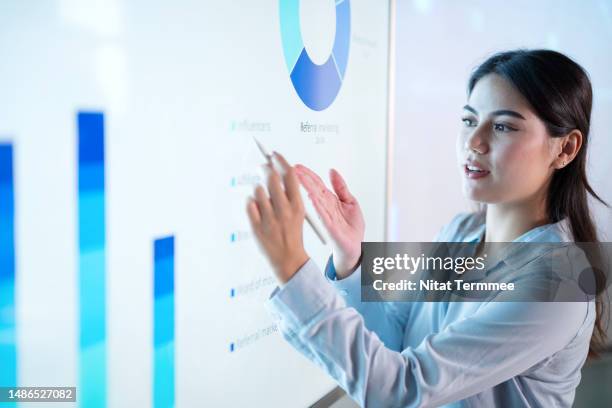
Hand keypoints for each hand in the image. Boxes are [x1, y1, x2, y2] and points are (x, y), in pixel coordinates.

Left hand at [246, 152, 308, 283]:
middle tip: (263, 167)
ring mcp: (269, 219)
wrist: (288, 259)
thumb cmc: (292, 233)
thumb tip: (275, 169)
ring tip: (262, 197)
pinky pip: (249, 204)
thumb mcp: (298, 212)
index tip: (275, 155)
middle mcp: (284, 211)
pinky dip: (250, 202)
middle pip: (272, 178)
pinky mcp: (257, 227)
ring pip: (257, 190)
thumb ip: (288, 193)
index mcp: (297, 206)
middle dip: (265, 168)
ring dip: (258, 189)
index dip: (281, 161)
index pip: (289, 175)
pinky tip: (256, 208)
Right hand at [294, 164, 364, 278]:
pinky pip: (323, 214)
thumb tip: (333, 172)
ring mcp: (326, 215)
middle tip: (292, 169)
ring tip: (298, 177)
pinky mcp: (330, 226)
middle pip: (313, 189)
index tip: (297, 167)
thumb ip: (341, 187)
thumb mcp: (350, 201)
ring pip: (315, 199)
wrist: (355, 246)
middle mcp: (326, 206)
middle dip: (303, 178)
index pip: (317, 184)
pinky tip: (311, 196)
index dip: (308, 174)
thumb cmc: (352, 228)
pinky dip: (317, 205)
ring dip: (307, 187)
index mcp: (330, 200)